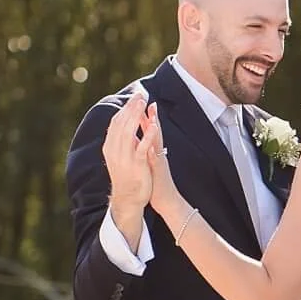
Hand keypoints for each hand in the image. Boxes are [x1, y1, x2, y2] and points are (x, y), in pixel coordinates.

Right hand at [101, 87, 152, 216]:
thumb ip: (123, 141)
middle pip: (121, 123)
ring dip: (136, 116)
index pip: (116, 122)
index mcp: (111, 147)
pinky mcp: (137, 165)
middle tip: (140, 93)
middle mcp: (115, 150)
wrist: (128, 199)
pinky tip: (153, 125)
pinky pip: (141, 148)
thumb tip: (125, 125)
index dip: (125, 108)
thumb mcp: (122, 155)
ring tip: (144, 102)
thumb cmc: (128, 176)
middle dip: (130, 107)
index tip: (135, 96)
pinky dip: (146, 136)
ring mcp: (125, 157)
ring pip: (129, 132)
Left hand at [131, 101, 184, 223]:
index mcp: (151, 151)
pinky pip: (155, 155)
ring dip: (154, 125)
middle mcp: (156, 152)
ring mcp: (158, 160)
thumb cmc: (155, 182)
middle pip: (152, 130)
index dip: (140, 116)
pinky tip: (151, 138)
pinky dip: (153, 146)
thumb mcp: (149, 163)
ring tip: (151, 111)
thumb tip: (140, 140)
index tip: (135, 102)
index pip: (145, 130)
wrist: (165, 200)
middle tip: (144, 99)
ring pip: (156, 139)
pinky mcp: (159, 169)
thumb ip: (145, 151)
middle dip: (148, 114)